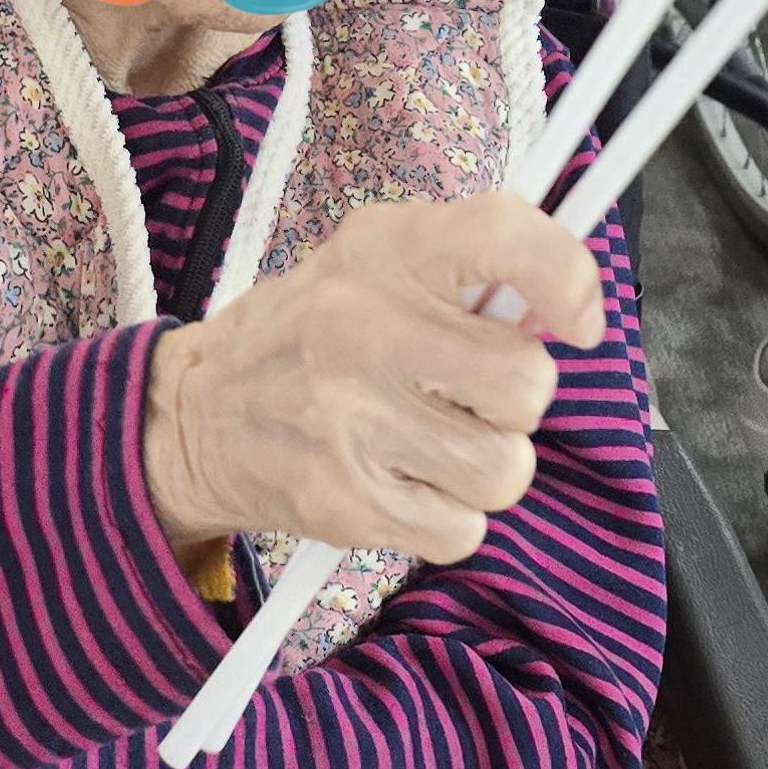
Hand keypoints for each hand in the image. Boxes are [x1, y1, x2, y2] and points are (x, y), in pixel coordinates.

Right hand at [143, 195, 603, 564]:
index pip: (505, 237)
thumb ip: (468, 268)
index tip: (576, 320)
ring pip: (506, 468)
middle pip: (527, 383)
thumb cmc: (309, 334)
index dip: (567, 278)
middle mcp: (366, 326)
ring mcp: (354, 419)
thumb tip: (564, 309)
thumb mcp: (374, 260)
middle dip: (514, 401)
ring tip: (433, 444)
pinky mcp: (345, 501)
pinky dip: (446, 518)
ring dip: (484, 467)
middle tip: (468, 394)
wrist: (191, 415)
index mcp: (385, 250)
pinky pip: (464, 530)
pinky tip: (404, 484)